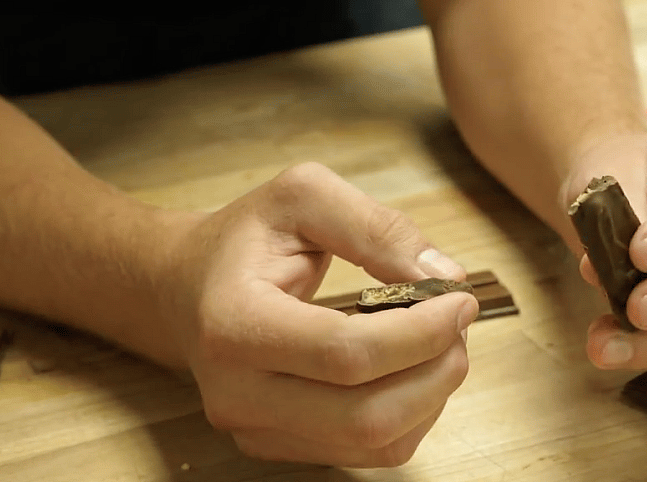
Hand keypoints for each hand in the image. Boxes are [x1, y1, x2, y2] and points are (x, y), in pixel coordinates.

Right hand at [161, 162, 478, 466]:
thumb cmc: (244, 240)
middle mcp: (236, 391)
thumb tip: (443, 278)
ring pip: (374, 442)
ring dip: (431, 394)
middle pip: (365, 415)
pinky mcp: (274, 445)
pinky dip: (410, 414)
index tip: (461, 301)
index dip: (419, 333)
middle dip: (436, 371)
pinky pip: (366, 451)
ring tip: (439, 341)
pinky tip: (411, 368)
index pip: (344, 353)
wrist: (185, 288)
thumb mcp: (302, 196)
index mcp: (234, 323)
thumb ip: (375, 227)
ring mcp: (253, 429)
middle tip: (460, 324)